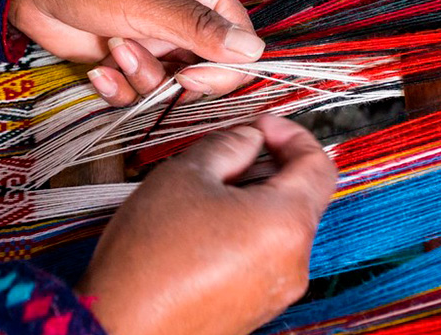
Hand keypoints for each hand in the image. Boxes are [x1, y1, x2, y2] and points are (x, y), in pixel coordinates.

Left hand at [13, 0, 262, 103]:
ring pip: (168, 86)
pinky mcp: (122, 60)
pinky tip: (97, 70)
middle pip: (206, 72)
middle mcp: (180, 20)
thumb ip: (198, 27)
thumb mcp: (147, 0)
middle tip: (141, 64)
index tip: (190, 76)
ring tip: (112, 51)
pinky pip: (135, 91)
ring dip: (140, 79)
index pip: (240, 43)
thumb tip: (253, 50)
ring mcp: (152, 42)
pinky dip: (117, 88)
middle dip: (174, 80)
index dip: (223, 68)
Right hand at [76, 115, 335, 334]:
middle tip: (225, 155)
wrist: (121, 325)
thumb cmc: (150, 253)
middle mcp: (294, 262)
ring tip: (204, 194)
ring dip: (252, 201)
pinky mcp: (255, 310)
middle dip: (267, 168)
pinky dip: (243, 233)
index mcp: (286, 223)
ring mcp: (277, 291)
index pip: (318, 165)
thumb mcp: (185, 174)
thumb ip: (228, 144)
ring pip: (278, 229)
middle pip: (299, 198)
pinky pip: (262, 258)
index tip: (259, 126)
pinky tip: (201, 230)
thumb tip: (250, 137)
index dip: (291, 135)